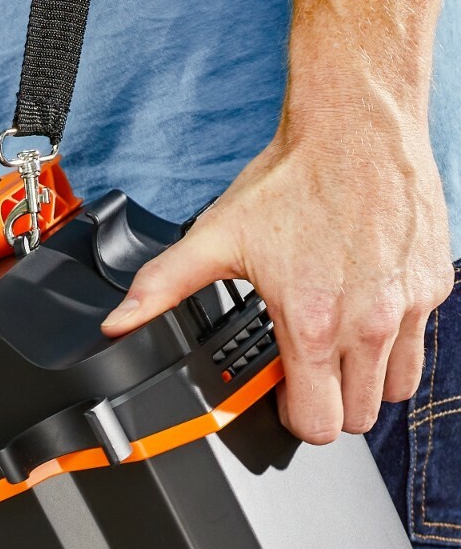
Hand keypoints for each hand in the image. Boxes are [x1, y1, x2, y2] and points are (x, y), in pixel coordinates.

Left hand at [100, 115, 454, 442]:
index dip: (293, 418)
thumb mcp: (215, 239)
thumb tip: (118, 323)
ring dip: (366, 382)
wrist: (357, 124)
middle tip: (306, 374)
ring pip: (395, 390)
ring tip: (337, 351)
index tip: (280, 395)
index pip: (316, 424)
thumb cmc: (292, 178)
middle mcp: (366, 324)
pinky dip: (394, 343)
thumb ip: (162, 287)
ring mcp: (405, 306)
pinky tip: (364, 314)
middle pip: (357, 417)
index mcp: (312, 325)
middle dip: (329, 406)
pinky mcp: (433, 285)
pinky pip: (419, 343)